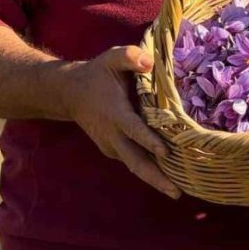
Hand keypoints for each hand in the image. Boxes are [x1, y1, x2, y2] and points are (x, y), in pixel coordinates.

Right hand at [57, 46, 181, 199]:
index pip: (133, 129)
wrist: (70, 93)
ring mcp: (112, 145)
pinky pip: (133, 162)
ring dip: (155, 179)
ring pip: (135, 165)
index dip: (148, 140)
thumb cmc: (97, 74)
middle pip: (135, 160)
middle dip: (155, 178)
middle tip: (177, 193)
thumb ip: (130, 56)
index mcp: (115, 113)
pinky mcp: (114, 150)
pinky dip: (149, 171)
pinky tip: (169, 178)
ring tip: (178, 191)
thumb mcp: (112, 58)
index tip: (164, 152)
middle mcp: (113, 134)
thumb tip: (149, 62)